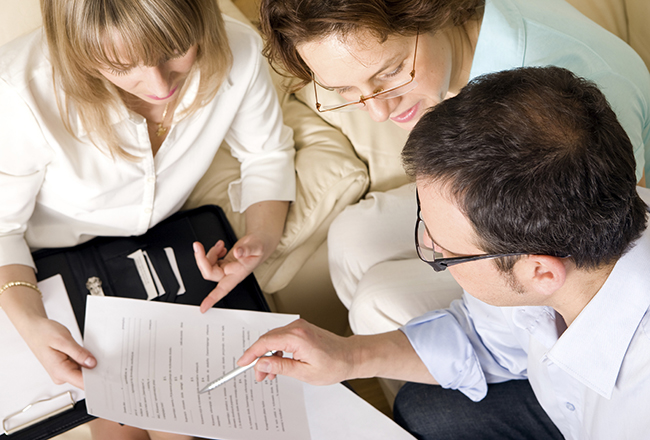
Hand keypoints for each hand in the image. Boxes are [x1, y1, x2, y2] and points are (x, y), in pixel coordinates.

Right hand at [23, 316, 96, 388]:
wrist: (34, 329)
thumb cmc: (44, 333)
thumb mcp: (64, 340)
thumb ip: (78, 353)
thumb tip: (92, 363)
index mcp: (60, 371)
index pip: (82, 383)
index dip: (96, 380)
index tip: (107, 374)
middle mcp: (60, 375)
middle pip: (84, 378)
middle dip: (95, 369)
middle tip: (101, 358)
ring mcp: (62, 372)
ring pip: (83, 372)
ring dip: (89, 364)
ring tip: (88, 352)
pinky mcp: (65, 367)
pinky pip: (80, 367)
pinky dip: (85, 360)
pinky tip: (84, 353)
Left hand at [194, 234, 266, 312]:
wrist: (261, 242)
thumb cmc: (260, 247)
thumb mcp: (257, 247)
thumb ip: (247, 249)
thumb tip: (237, 252)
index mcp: (239, 273)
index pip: (223, 289)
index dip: (213, 299)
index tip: (203, 307)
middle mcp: (230, 273)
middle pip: (209, 273)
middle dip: (201, 259)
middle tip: (198, 246)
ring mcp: (226, 268)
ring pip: (207, 266)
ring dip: (208, 254)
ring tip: (219, 246)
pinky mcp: (223, 262)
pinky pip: (210, 261)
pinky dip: (212, 252)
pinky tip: (220, 247)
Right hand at [237, 319, 355, 385]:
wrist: (350, 356)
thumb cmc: (334, 365)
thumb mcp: (304, 373)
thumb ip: (280, 367)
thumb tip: (261, 364)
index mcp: (297, 337)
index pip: (265, 342)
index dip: (251, 353)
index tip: (242, 363)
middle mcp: (297, 327)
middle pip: (267, 339)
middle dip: (259, 358)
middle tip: (258, 376)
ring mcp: (299, 326)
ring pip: (273, 338)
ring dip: (268, 355)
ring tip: (269, 374)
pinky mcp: (301, 329)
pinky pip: (282, 337)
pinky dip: (276, 349)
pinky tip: (278, 363)